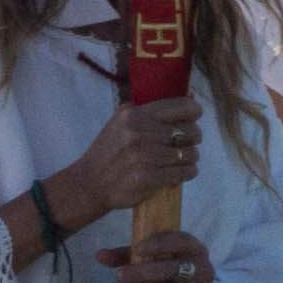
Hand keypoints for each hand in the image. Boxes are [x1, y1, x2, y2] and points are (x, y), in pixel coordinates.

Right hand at [55, 95, 204, 221]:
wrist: (89, 184)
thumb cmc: (109, 152)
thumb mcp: (120, 123)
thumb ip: (149, 112)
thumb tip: (190, 98)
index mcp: (134, 115)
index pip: (182, 107)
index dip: (194, 112)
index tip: (194, 119)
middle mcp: (139, 132)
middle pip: (190, 131)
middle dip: (192, 139)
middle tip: (185, 145)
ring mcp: (143, 154)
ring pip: (189, 153)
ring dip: (190, 158)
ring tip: (181, 161)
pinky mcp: (147, 176)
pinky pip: (183, 172)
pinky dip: (187, 173)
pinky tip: (181, 173)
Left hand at [102, 218, 208, 282]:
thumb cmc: (172, 275)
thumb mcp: (153, 259)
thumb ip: (127, 256)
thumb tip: (99, 255)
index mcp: (194, 249)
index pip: (180, 241)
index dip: (159, 244)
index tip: (137, 249)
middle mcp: (203, 269)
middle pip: (172, 269)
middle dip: (143, 272)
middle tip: (119, 276)